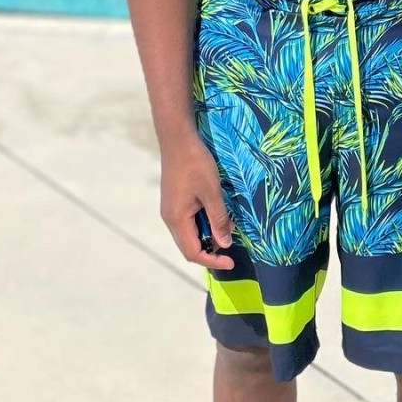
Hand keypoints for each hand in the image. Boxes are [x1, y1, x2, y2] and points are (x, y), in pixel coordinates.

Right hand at [159, 135, 235, 270]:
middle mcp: (170, 219)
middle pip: (189, 247)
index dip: (213, 261)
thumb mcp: (212, 192)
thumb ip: (218, 219)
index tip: (231, 261)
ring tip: (226, 230)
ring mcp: (170, 210)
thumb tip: (224, 244)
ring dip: (207, 237)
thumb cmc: (196, 163)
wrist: (178, 139)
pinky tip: (216, 217)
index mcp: (177, 219)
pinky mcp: (174, 202)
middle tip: (231, 250)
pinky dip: (202, 226)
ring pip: (188, 235)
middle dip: (210, 252)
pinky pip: (188, 223)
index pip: (193, 252)